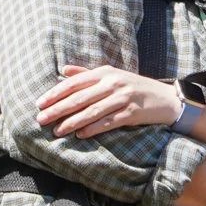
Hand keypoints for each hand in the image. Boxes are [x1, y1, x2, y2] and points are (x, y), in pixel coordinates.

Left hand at [39, 64, 184, 138]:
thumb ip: (87, 74)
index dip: (55, 93)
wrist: (166, 99)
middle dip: (58, 109)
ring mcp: (123, 97)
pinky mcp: (132, 113)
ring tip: (57, 131)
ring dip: (72, 122)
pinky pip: (108, 122)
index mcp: (105, 72)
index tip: (40, 104)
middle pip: (79, 97)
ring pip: (92, 110)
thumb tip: (63, 70)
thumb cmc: (135, 87)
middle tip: (41, 119)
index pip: (74, 82)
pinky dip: (93, 128)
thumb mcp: (112, 75)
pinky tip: (80, 134)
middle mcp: (113, 83)